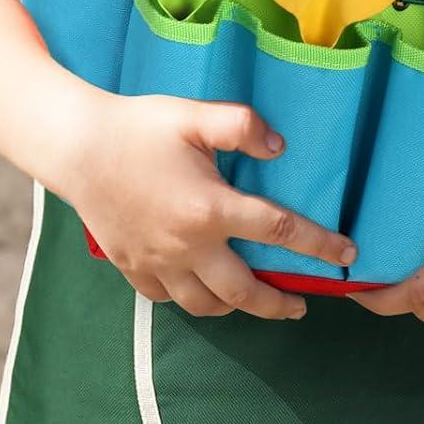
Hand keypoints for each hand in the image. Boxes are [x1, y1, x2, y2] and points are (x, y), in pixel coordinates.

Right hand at [66, 92, 356, 320]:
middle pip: (245, 292)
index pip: (278, 232)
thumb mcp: (195, 115)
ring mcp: (158, 263)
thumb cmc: (139, 127)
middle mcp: (188, 246)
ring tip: (253, 302)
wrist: (76, 148)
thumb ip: (242, 126)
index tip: (347, 257)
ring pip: (206, 306)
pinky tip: (201, 290)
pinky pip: (168, 300)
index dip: (319, 246)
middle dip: (279, 305)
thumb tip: (281, 147)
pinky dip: (190, 301)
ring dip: (237, 308)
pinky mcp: (133, 268)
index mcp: (210, 208)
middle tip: (301, 307)